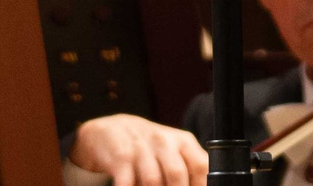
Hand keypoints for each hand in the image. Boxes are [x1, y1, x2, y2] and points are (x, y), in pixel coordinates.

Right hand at [68, 114, 207, 185]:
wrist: (110, 132)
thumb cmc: (149, 150)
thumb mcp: (174, 154)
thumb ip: (190, 172)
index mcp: (183, 143)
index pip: (201, 166)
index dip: (201, 185)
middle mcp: (164, 141)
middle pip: (177, 175)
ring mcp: (141, 147)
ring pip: (153, 181)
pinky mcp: (120, 155)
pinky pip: (128, 183)